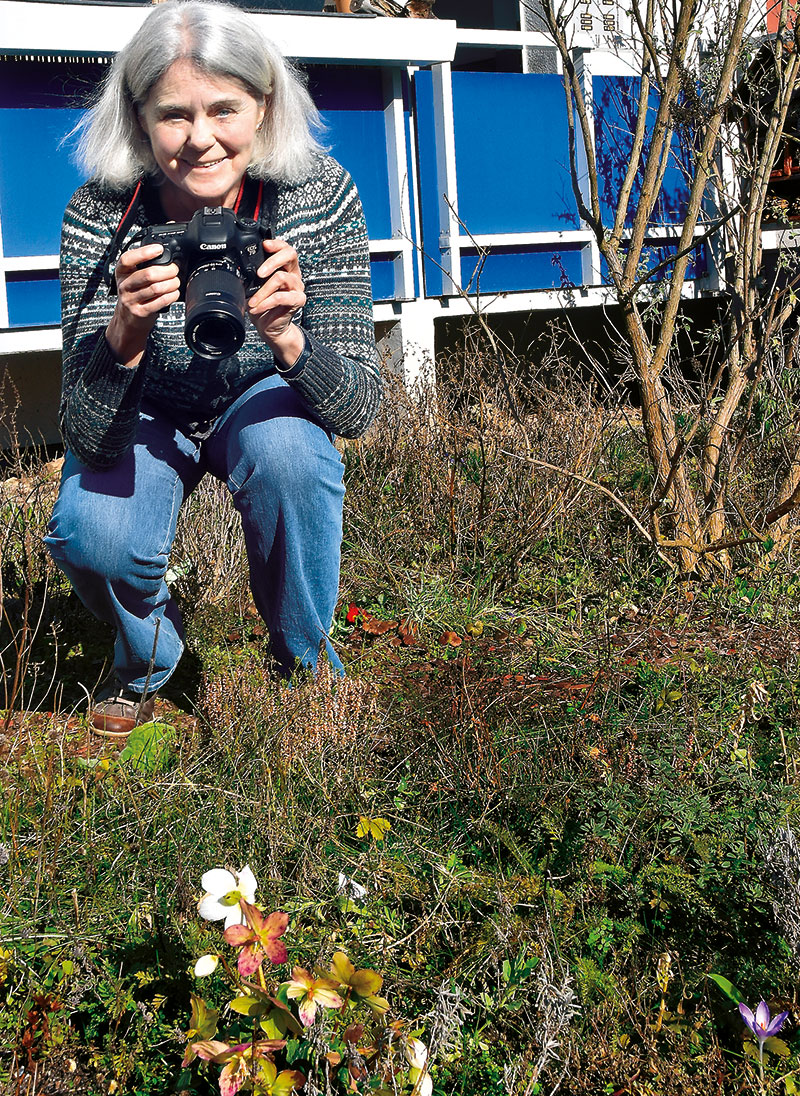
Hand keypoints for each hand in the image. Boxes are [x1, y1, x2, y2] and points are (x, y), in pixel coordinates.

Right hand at [105, 243, 180, 366]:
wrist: (128, 320)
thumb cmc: (134, 295)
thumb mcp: (131, 278)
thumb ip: (142, 267)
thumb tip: (166, 256)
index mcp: (122, 272)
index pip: (128, 259)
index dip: (144, 253)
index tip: (159, 249)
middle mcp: (124, 285)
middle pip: (148, 274)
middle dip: (167, 270)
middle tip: (175, 270)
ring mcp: (130, 300)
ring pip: (156, 288)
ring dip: (171, 284)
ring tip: (176, 282)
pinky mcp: (140, 312)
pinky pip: (159, 302)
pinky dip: (171, 296)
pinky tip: (174, 293)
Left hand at [247, 238, 306, 365]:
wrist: (270, 327)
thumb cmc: (262, 305)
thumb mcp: (254, 286)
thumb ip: (253, 275)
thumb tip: (239, 268)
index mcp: (285, 267)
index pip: (285, 248)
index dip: (276, 244)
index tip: (264, 245)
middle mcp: (293, 274)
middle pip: (290, 255)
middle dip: (272, 261)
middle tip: (258, 273)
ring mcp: (297, 287)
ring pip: (281, 278)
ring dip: (263, 290)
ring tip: (252, 300)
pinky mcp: (298, 300)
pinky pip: (281, 297)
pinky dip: (266, 302)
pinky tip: (257, 307)